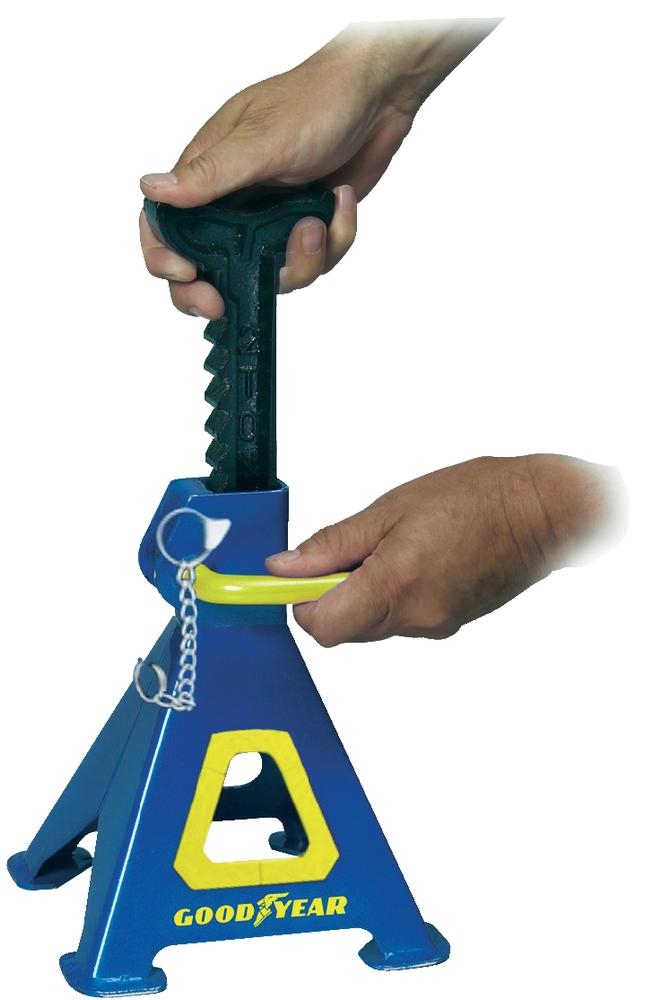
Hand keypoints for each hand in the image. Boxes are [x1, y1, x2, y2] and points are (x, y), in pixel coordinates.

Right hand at [139, 19, 499, 316]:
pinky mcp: (306, 228)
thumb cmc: (313, 102)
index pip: (165, 227)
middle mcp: (233, 204)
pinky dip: (335, 240)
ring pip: (269, 274)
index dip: (165, 258)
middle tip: (228, 304)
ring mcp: (271, 220)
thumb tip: (152, 190)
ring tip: (316, 223)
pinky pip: (313, 262)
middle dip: (218, 289)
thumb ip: (209, 174)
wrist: (378, 97)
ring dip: (299, 262)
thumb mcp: (258, 142)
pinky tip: (342, 202)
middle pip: (208, 267)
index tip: (189, 274)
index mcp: (206, 177)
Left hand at [265, 455, 625, 645]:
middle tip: (349, 549)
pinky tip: (414, 558)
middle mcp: (414, 617)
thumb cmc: (475, 498)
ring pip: (371, 625)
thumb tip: (285, 568)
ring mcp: (435, 625)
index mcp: (394, 585)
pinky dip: (392, 595)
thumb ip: (333, 544)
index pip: (322, 625)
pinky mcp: (449, 624)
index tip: (295, 576)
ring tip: (390, 546)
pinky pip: (400, 620)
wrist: (540, 513)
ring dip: (362, 594)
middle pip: (344, 629)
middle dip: (331, 595)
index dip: (301, 601)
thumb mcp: (391, 508)